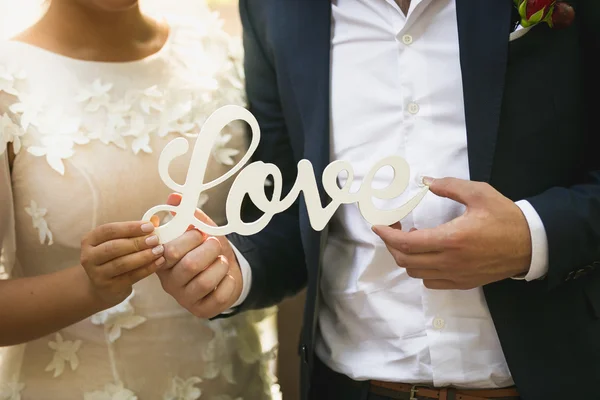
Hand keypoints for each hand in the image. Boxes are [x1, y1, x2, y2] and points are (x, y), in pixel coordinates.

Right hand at [80, 221, 165, 306]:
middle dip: (137, 242)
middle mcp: (89, 257)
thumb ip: (134, 232)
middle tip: (155, 239)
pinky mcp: (109, 288)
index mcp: (89, 241)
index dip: (129, 227)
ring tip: (159, 250)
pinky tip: (159, 262)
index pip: (109, 230)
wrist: (103, 286)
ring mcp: (97, 274)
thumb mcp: (118, 242)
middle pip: (114, 247)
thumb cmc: (114, 257)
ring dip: (144, 256)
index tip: (149, 226)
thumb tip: (155, 221)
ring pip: (122, 263)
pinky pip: (131, 277)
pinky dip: (147, 268)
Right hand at [157, 193, 242, 318]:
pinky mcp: (202, 310)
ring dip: (219, 265)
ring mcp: (185, 298)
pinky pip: (218, 296)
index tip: (198, 233)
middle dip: (208, 250)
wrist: (225, 272)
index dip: (188, 239)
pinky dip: (228, 281)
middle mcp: (169, 282)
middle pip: (189, 265)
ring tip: (221, 259)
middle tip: (214, 243)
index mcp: (163, 261)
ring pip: (204, 282)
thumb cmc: (206, 250)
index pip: (169, 251)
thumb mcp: (199, 230)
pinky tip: (227, 275)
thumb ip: (188, 214)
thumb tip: (174, 197)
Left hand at [372, 177, 531, 289]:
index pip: (407, 243)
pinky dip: (421, 269)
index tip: (378, 225)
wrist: (532, 245)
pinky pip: (431, 282)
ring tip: (415, 237)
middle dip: (392, 244)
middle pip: (405, 260)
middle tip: (395, 227)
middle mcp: (450, 262)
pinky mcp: (463, 283)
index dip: (387, 234)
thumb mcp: (479, 193)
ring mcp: (456, 276)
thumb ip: (449, 187)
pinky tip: (428, 253)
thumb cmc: (505, 217)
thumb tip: (425, 182)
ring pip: (416, 273)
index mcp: (451, 239)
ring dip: (407, 256)